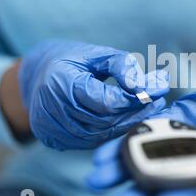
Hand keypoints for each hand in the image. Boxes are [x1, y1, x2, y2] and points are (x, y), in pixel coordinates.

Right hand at [19, 40, 168, 149]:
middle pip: (104, 120)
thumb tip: (145, 84)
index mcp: (60, 82)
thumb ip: (121, 65)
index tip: (158, 91)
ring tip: (147, 110)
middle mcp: (51, 109)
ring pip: (99, 135)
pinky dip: (110, 132)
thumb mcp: (95, 54)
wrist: (36, 75)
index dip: (133, 99)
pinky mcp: (52, 139)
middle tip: (159, 103)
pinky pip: (89, 142)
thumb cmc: (70, 59)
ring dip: (126, 124)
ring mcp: (50, 128)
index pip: (105, 101)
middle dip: (135, 112)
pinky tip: (126, 121)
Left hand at [86, 81, 195, 195]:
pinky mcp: (157, 130)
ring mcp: (168, 147)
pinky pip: (136, 141)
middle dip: (138, 193)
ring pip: (142, 164)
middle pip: (161, 183)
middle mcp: (185, 161)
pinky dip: (119, 149)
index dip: (176, 195)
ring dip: (120, 172)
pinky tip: (101, 155)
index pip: (192, 185)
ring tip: (97, 178)